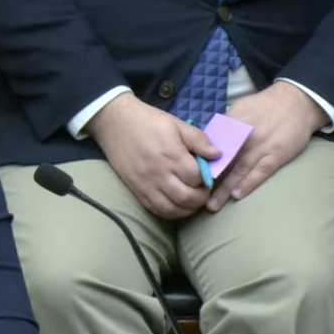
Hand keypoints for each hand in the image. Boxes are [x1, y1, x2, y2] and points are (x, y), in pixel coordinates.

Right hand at [88, 93, 220, 219]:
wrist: (115, 123)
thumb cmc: (148, 121)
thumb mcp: (177, 124)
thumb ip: (198, 140)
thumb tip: (218, 154)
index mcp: (172, 155)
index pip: (197, 177)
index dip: (208, 178)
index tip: (209, 174)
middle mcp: (159, 174)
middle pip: (187, 198)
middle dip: (201, 197)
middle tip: (204, 190)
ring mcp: (147, 185)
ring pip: (173, 209)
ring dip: (188, 208)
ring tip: (192, 199)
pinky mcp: (137, 191)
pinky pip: (157, 210)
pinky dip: (171, 212)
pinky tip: (177, 204)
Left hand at [205, 82, 328, 212]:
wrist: (296, 101)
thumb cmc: (264, 106)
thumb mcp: (239, 108)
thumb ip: (224, 127)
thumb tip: (206, 143)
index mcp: (232, 125)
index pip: (212, 148)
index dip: (201, 164)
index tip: (188, 179)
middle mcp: (245, 138)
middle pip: (223, 162)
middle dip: (209, 181)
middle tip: (195, 197)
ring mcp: (261, 147)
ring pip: (239, 171)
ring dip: (225, 189)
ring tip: (212, 205)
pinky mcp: (277, 155)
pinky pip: (261, 172)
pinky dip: (249, 184)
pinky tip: (237, 195)